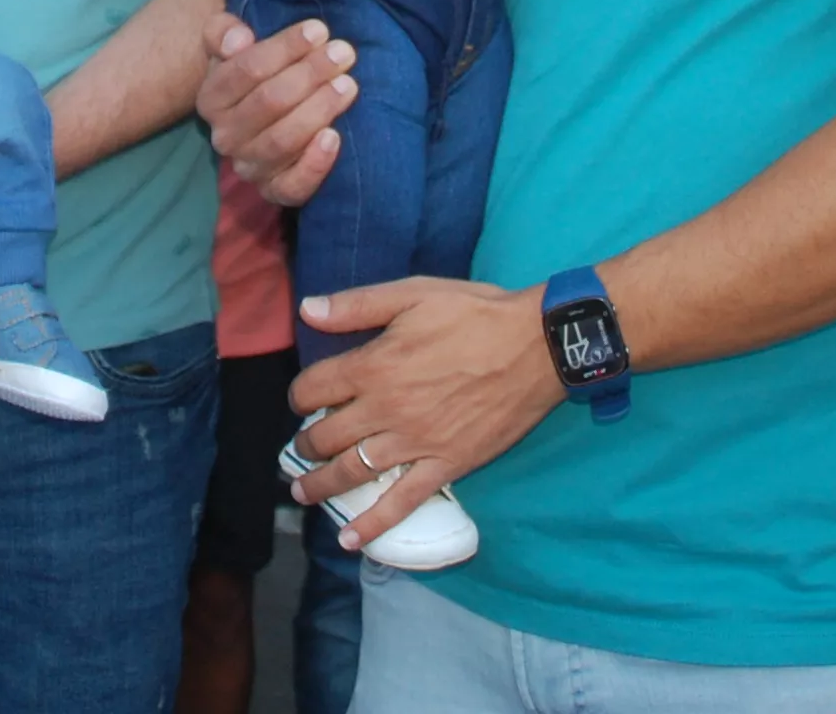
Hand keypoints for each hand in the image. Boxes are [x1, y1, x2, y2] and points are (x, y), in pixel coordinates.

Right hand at [194, 11, 353, 207]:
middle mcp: (224, 136)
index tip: (319, 30)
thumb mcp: (232, 43)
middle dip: (310, 74)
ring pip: (282, 141)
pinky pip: (292, 186)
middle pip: (268, 102)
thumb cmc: (255, 70)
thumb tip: (239, 40)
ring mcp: (248, 167)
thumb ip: (225, 32)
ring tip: (348, 85)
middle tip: (344, 54)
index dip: (285, 48)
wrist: (263, 112)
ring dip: (318, 110)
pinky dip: (314, 164)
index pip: (247, 70)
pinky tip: (335, 137)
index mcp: (211, 98)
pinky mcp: (274, 191)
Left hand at [286, 278, 561, 550]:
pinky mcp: (446, 466)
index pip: (314, 388)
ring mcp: (415, 443)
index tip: (302, 399)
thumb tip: (307, 309)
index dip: (299, 395)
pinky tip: (350, 541)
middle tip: (299, 450)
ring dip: (321, 486)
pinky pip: (403, 502)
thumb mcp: (413, 294)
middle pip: (326, 437)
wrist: (536, 347)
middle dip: (305, 446)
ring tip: (302, 493)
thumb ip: (357, 304)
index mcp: (374, 366)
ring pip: (353, 472)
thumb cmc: (475, 315)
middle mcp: (386, 410)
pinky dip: (374, 524)